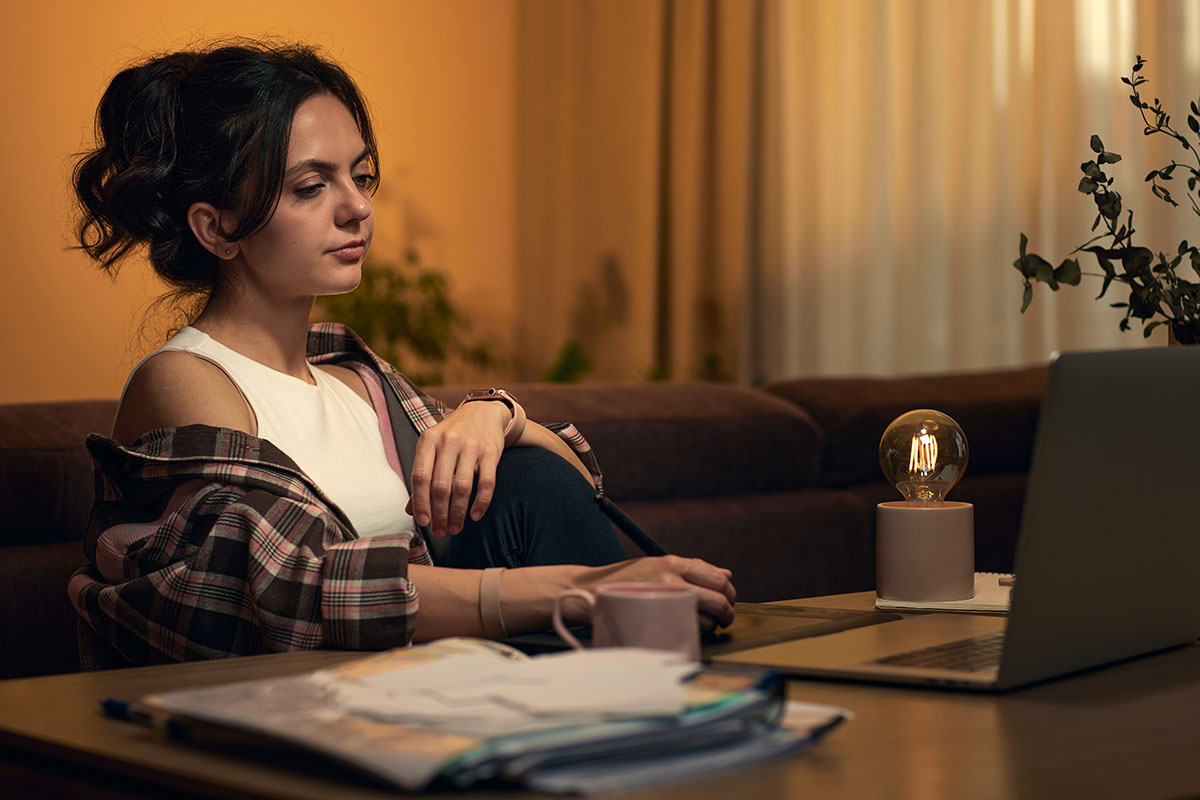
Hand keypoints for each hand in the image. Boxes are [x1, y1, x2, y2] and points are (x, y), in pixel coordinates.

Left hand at [408, 401, 511, 536]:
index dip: (420, 502)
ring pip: (462, 487)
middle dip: (439, 514)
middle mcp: (449, 441)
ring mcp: (471, 445)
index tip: (423, 522)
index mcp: (429, 440)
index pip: (420, 476)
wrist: (483, 412)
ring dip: (458, 512)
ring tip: (455, 528)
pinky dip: (481, 503)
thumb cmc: (452, 435)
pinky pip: (487, 483)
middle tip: (440, 532)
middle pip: (441, 485)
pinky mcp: (491, 451)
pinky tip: (476, 515)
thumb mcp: (432, 448)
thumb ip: (422, 477)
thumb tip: (411, 511)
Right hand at [576, 556, 736, 631]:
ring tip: (700, 627)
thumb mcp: (657, 564)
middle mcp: (671, 577)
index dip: (729, 594)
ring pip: (706, 619)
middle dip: (727, 613)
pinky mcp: (654, 618)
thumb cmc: (626, 579)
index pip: (718, 578)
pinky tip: (685, 632)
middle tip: (723, 620)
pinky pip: (687, 630)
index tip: (726, 603)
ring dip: (710, 627)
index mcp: (674, 562)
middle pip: (719, 599)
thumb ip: (693, 569)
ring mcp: (663, 598)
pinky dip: (693, 634)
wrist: (588, 590)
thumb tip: (727, 574)